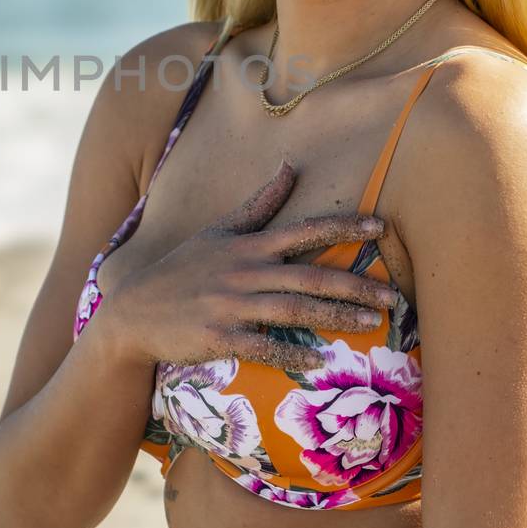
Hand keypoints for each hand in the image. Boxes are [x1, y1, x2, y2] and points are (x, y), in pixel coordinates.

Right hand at [107, 159, 397, 372]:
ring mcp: (230, 305)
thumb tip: (291, 165)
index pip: (302, 230)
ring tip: (372, 323)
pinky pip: (262, 345)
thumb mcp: (219, 231)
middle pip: (308, 275)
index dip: (343, 227)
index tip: (380, 227)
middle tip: (392, 295)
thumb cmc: (182, 270)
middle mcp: (243, 272)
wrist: (133, 311)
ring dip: (336, 316)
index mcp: (247, 246)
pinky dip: (290, 353)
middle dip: (354, 284)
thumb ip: (260, 204)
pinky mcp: (218, 336)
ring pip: (293, 309)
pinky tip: (319, 362)